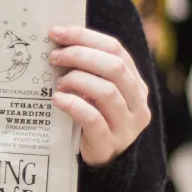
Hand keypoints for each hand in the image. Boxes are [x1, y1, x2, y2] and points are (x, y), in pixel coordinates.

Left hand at [49, 26, 150, 165]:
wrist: (100, 159)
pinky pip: (93, 119)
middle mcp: (137, 102)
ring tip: (58, 83)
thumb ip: (86, 67)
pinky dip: (73, 105)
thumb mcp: (94, 88)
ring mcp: (127, 125)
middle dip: (79, 55)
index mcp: (134, 82)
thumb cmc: (92, 114)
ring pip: (107, 92)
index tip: (56, 32)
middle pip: (114, 67)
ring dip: (77, 80)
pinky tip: (57, 99)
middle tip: (53, 56)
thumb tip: (55, 38)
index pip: (115, 48)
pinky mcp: (110, 143)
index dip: (85, 36)